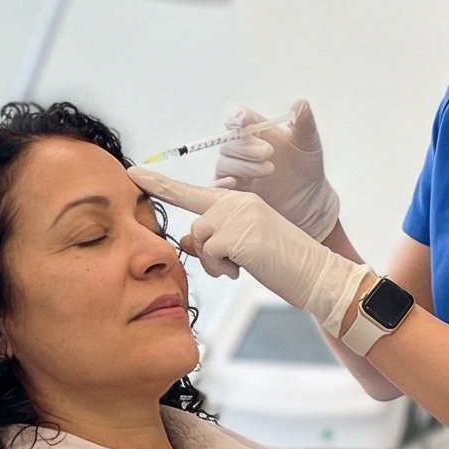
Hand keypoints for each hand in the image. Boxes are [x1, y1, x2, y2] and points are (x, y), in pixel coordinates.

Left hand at [130, 169, 369, 337]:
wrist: (316, 274)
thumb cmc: (280, 264)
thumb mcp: (241, 249)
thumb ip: (212, 240)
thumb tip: (182, 238)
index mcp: (238, 201)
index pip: (190, 192)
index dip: (159, 184)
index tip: (132, 173)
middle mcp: (238, 201)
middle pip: (196, 226)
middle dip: (207, 251)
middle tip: (231, 264)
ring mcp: (239, 215)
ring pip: (200, 240)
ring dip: (215, 262)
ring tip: (242, 265)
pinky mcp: (239, 234)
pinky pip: (210, 254)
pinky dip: (222, 268)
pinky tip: (245, 269)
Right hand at [214, 100, 340, 239]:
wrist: (308, 200)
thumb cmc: (306, 169)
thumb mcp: (309, 144)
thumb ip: (304, 123)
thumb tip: (300, 103)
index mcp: (256, 131)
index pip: (238, 119)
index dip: (237, 117)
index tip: (244, 119)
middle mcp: (242, 149)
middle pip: (229, 142)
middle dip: (246, 146)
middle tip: (269, 152)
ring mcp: (235, 170)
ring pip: (224, 163)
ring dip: (243, 166)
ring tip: (269, 170)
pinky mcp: (231, 191)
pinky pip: (216, 186)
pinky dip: (221, 184)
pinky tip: (236, 183)